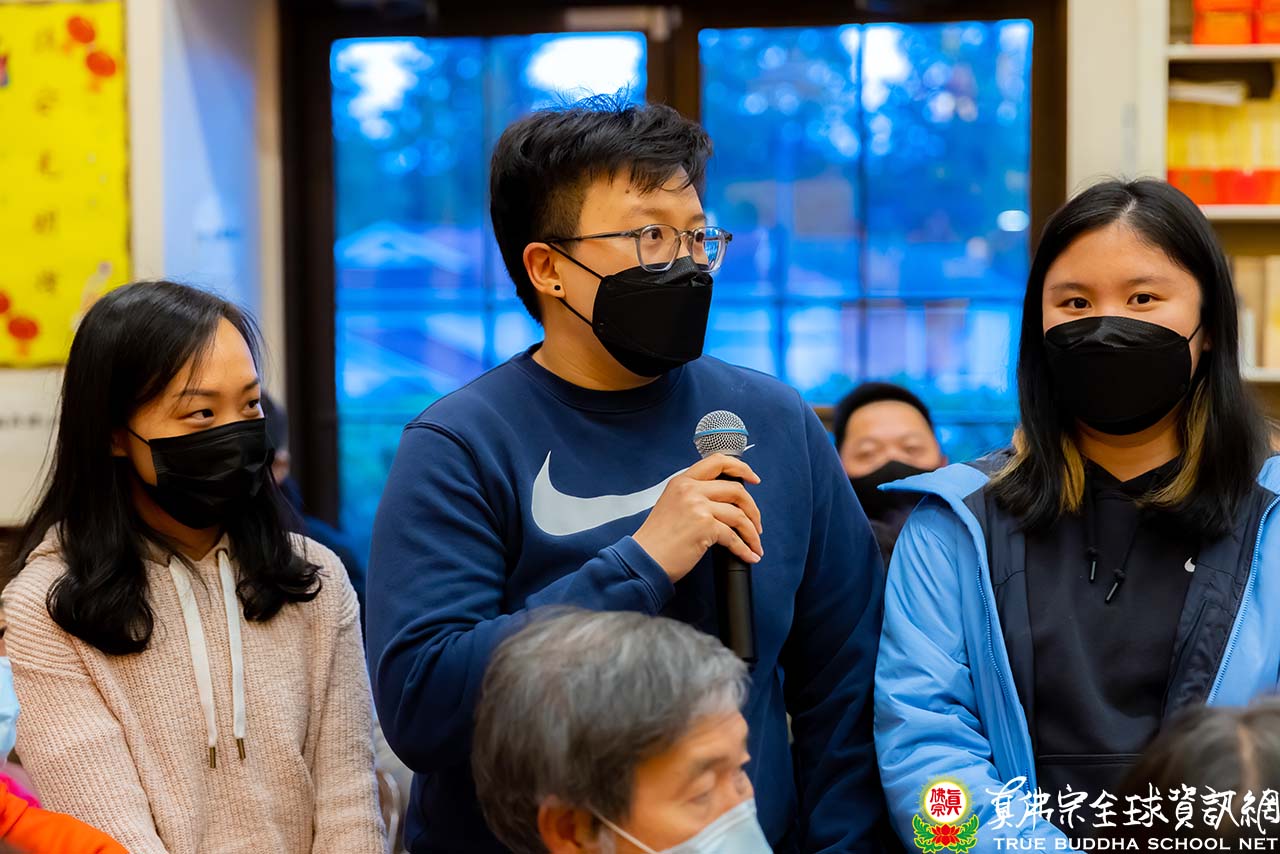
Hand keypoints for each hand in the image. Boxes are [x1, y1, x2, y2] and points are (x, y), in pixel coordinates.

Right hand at [633, 454, 762, 582]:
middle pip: (736, 490)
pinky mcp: (705, 526)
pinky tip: (748, 556)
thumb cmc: (657, 540)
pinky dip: (745, 549)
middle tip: (756, 524)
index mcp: (682, 481)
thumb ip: (694, 497)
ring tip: (755, 545)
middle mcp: (690, 489)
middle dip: (753, 510)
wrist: (644, 559)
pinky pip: (734, 537)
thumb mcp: (671, 505)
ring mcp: (698, 506)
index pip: (717, 462)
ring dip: (752, 533)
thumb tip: (725, 504)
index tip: (754, 479)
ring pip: (739, 515)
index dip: (741, 468)